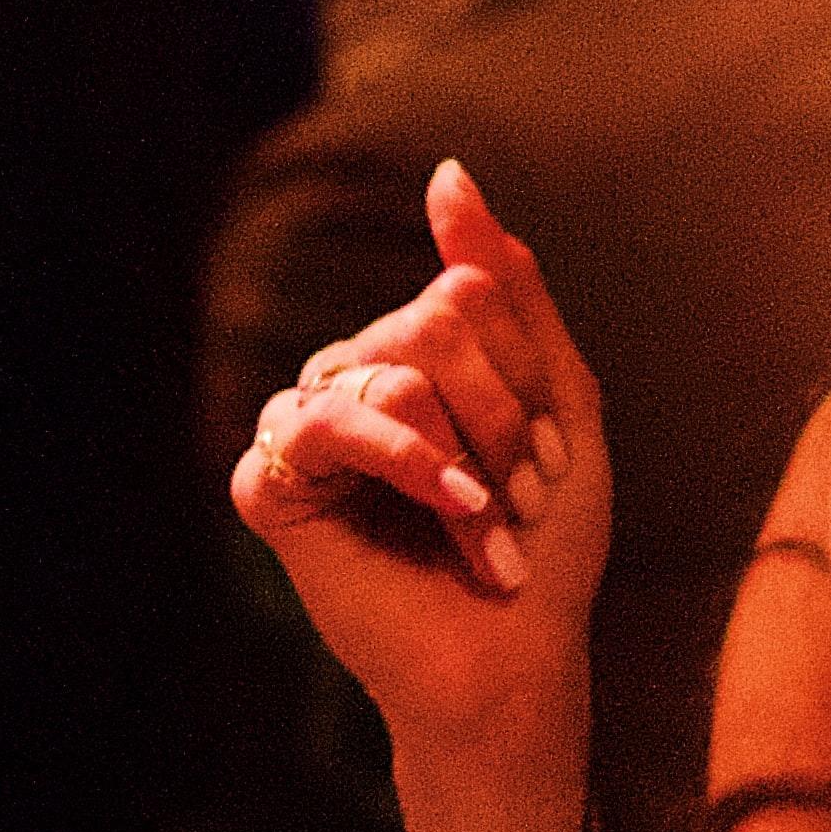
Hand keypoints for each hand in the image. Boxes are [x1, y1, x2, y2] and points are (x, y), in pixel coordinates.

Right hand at [230, 158, 610, 831]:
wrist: (515, 658)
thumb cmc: (544, 544)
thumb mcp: (557, 395)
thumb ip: (506, 284)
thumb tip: (446, 173)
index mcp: (412, 358)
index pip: (464, 292)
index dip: (524, 376)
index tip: (547, 460)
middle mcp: (351, 381)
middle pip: (431, 321)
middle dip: (499, 418)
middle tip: (516, 500)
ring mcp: (307, 432)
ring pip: (391, 370)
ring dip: (468, 456)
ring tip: (488, 524)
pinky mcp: (273, 487)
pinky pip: (327, 421)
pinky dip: (407, 466)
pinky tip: (451, 515)